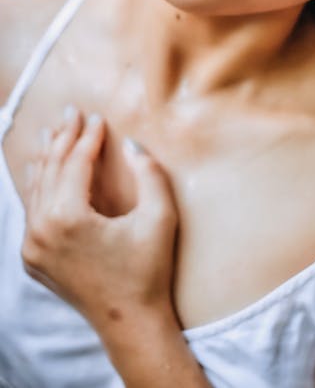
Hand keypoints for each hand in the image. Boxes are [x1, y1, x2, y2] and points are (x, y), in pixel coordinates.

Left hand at [22, 108, 178, 331]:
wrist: (130, 322)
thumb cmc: (148, 269)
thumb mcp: (160, 217)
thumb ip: (150, 173)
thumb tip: (131, 144)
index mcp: (68, 219)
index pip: (75, 164)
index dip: (88, 138)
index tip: (97, 117)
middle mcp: (41, 232)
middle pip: (51, 171)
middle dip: (63, 139)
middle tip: (72, 112)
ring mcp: (32, 248)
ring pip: (36, 189)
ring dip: (47, 158)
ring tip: (54, 131)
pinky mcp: (32, 259)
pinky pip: (32, 212)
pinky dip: (39, 185)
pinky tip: (41, 169)